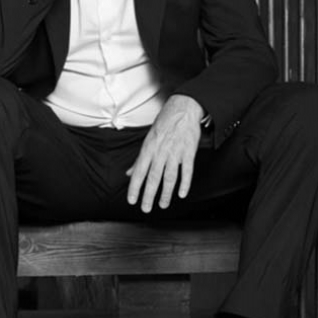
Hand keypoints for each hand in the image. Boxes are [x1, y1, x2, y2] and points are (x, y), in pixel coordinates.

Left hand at [126, 95, 203, 212]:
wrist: (183, 109)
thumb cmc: (164, 124)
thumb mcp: (148, 140)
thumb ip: (139, 159)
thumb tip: (128, 173)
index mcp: (148, 149)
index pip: (139, 172)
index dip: (134, 187)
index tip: (132, 200)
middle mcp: (160, 152)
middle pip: (153, 178)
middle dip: (148, 195)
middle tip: (145, 208)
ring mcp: (175, 152)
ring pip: (169, 177)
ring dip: (165, 193)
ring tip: (162, 205)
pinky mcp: (189, 152)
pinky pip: (187, 171)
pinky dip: (185, 184)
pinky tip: (181, 194)